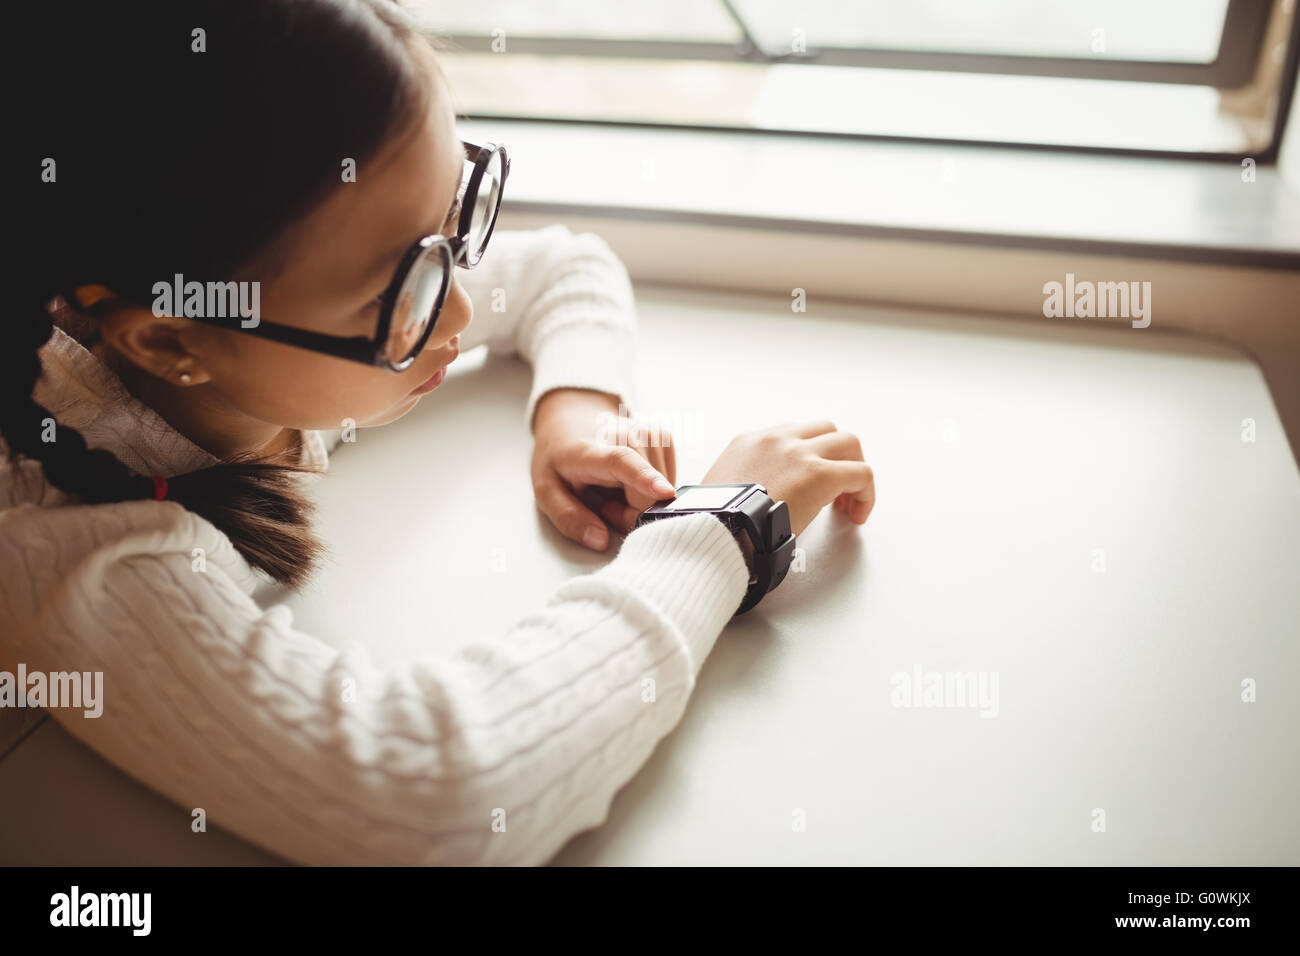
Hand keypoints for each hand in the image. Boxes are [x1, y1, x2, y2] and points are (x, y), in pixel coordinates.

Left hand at [530, 388, 677, 550]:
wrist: (572, 422)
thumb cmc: (560, 459)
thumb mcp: (547, 492)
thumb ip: (569, 518)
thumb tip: (600, 542)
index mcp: (590, 451)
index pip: (621, 461)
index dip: (644, 478)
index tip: (664, 493)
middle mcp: (626, 435)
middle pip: (647, 494)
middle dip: (630, 513)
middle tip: (604, 504)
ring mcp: (648, 435)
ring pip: (661, 492)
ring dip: (640, 502)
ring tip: (614, 490)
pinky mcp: (664, 439)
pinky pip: (668, 483)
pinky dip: (651, 490)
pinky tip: (630, 481)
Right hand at [702, 421, 874, 536]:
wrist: (714, 530)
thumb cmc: (713, 522)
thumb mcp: (718, 491)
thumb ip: (740, 486)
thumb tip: (753, 504)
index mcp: (748, 442)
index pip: (792, 435)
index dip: (808, 458)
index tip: (809, 483)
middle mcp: (775, 439)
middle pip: (825, 430)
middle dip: (837, 456)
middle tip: (837, 488)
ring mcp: (799, 452)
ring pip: (848, 443)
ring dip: (853, 469)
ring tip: (850, 500)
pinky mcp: (819, 474)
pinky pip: (861, 473)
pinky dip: (866, 493)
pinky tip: (857, 514)